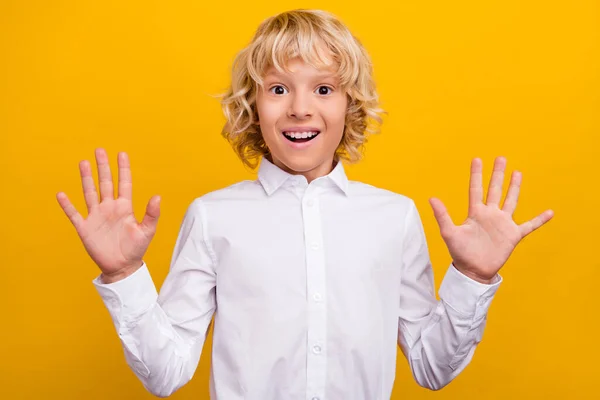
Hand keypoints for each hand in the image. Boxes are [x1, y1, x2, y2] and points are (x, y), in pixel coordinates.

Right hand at [56, 148, 160, 281]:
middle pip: (105, 183)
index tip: (122, 153)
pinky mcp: (85, 228)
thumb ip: (152, 214)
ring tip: (83, 162)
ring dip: (86, 178)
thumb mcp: (147, 231)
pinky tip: (61, 194)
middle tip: (100, 150)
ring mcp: (97, 216)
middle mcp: (110, 208)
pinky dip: (67, 205)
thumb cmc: (136, 249)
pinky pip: (74, 214)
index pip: (124, 183)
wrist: (122, 267)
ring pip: (90, 193)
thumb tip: (157, 196)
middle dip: (103, 167)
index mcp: (125, 207)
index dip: (123, 169)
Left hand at [429, 157, 553, 283]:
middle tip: (501, 158)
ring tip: (518, 173)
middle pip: (495, 190)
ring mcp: (502, 224)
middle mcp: (490, 215)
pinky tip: (550, 212)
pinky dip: (539, 220)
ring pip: (511, 201)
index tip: (477, 159)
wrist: (474, 271)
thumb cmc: (460, 253)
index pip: (476, 189)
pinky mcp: (513, 235)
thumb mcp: (449, 233)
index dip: (476, 175)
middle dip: (498, 174)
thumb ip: (442, 215)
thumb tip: (431, 198)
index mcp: (475, 213)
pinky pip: (529, 226)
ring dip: (514, 188)